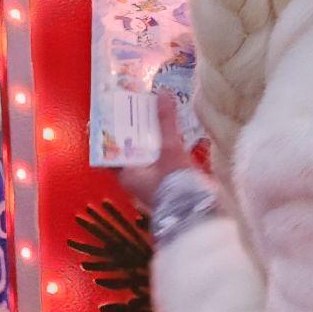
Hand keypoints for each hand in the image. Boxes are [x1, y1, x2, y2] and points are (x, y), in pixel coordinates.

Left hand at [119, 92, 200, 210]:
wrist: (201, 218)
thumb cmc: (178, 188)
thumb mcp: (170, 151)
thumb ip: (166, 123)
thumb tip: (162, 94)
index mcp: (127, 174)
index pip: (111, 149)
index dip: (112, 130)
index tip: (115, 110)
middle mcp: (136, 178)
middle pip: (131, 147)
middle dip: (136, 127)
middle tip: (139, 104)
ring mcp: (152, 180)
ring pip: (147, 152)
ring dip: (152, 135)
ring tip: (155, 111)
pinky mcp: (168, 181)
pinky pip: (161, 157)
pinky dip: (164, 144)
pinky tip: (172, 131)